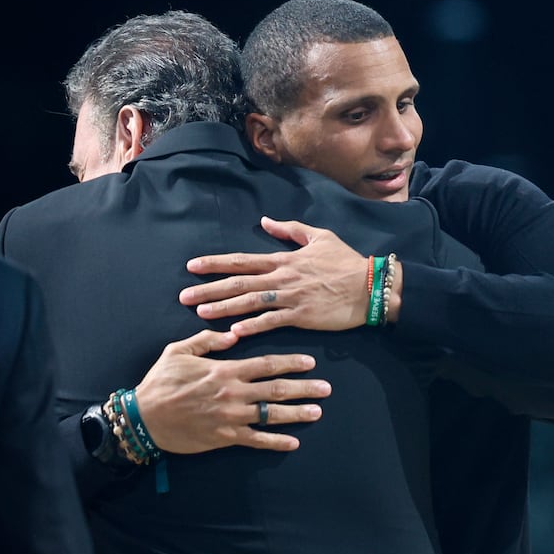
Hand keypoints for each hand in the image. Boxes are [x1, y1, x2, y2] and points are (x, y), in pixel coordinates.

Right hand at [132, 329, 329, 453]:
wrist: (143, 418)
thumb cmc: (160, 382)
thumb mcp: (178, 351)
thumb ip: (207, 340)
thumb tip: (233, 335)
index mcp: (225, 371)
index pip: (266, 364)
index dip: (291, 363)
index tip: (311, 362)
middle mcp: (234, 393)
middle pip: (277, 389)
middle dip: (304, 388)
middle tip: (327, 388)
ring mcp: (231, 416)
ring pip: (271, 415)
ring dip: (297, 414)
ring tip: (318, 412)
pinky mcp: (225, 437)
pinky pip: (256, 440)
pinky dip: (276, 442)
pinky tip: (294, 442)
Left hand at [180, 216, 393, 336]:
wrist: (370, 286)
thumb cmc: (347, 262)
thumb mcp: (320, 237)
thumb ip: (291, 230)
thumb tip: (265, 221)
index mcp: (284, 259)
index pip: (243, 261)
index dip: (216, 263)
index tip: (192, 266)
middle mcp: (282, 278)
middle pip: (239, 283)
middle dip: (209, 289)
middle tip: (183, 297)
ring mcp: (290, 297)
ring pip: (250, 302)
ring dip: (223, 307)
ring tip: (201, 312)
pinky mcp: (301, 315)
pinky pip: (271, 321)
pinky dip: (252, 326)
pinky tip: (234, 331)